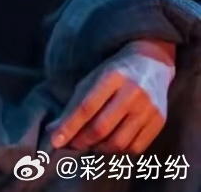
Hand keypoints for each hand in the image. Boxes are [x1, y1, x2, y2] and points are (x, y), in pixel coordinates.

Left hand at [49, 39, 175, 153]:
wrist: (150, 63)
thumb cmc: (113, 73)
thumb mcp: (91, 79)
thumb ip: (73, 105)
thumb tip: (54, 132)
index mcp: (112, 77)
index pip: (86, 107)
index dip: (69, 126)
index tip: (54, 141)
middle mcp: (133, 93)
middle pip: (102, 127)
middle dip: (81, 140)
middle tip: (70, 144)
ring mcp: (149, 109)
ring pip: (119, 142)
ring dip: (98, 148)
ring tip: (89, 143)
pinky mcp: (159, 122)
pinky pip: (135, 147)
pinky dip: (118, 151)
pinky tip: (109, 143)